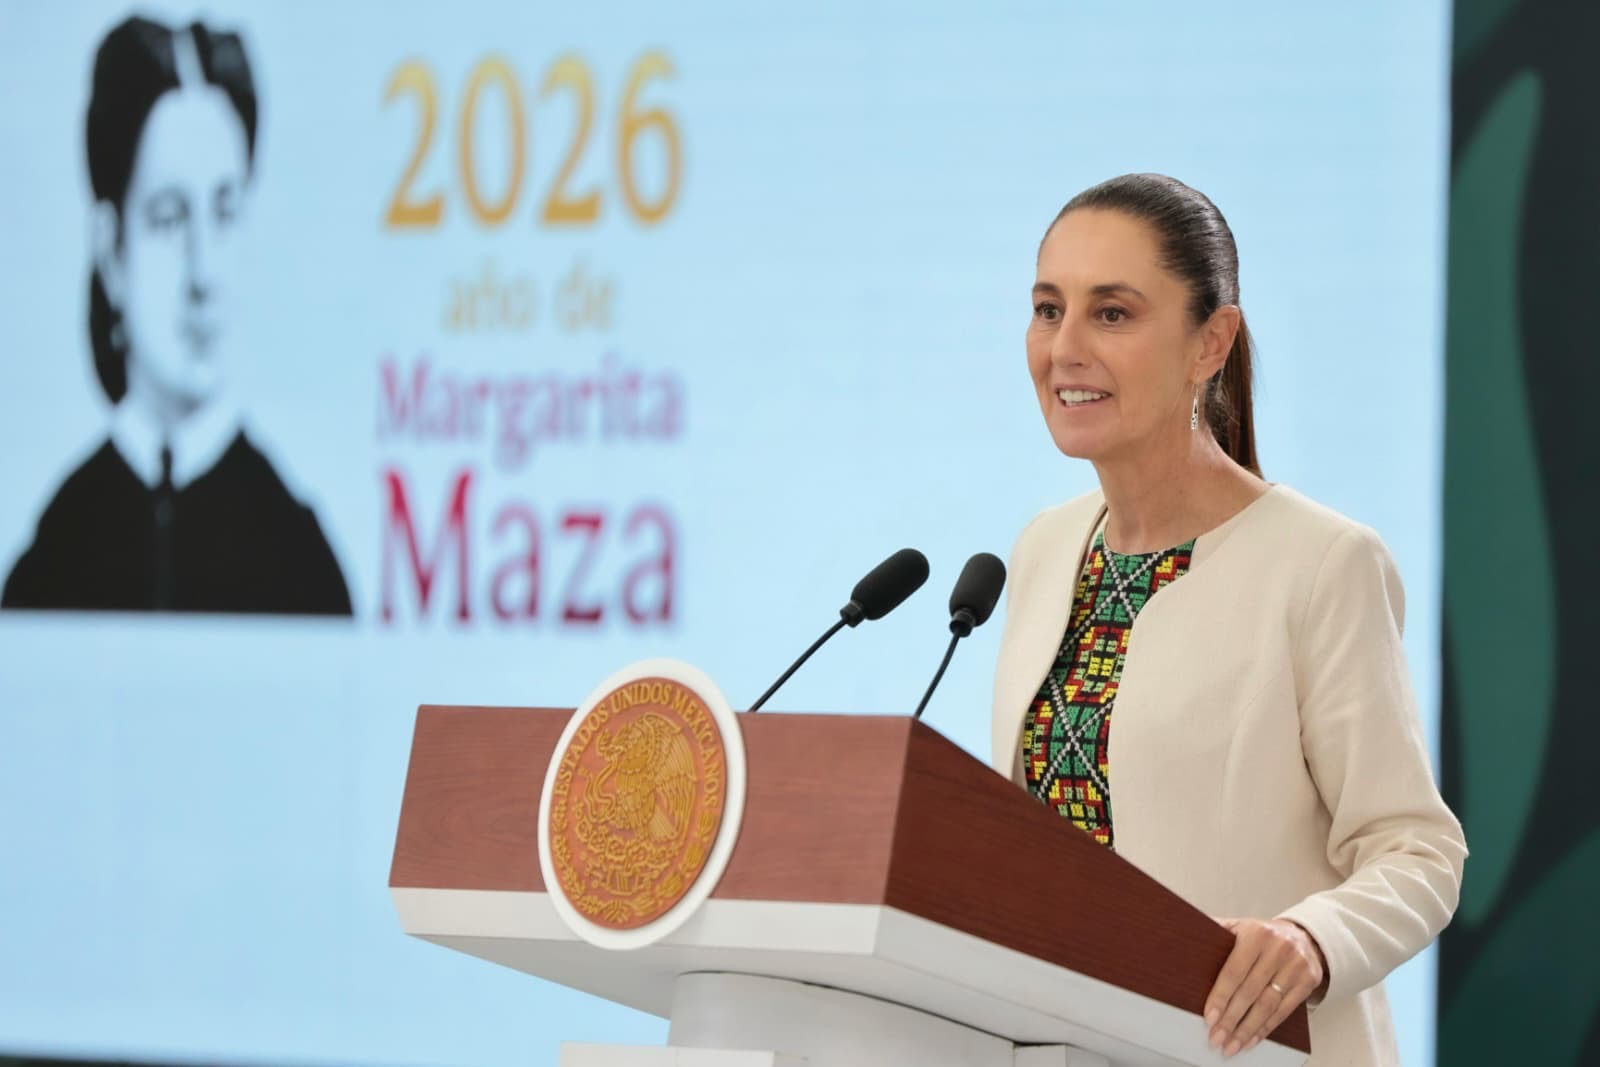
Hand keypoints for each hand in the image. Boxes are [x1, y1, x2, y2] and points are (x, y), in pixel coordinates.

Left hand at [1203, 917, 1325, 1057]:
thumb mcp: (1239, 926)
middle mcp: (1278, 949)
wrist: (1303, 936)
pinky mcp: (1308, 981)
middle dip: (1231, 1019)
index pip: (1234, 971)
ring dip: (1247, 1029)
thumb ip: (1216, 932)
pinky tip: (1252, 1039)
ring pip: (1268, 1005)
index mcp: (1256, 934)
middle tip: (1217, 1037)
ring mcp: (1296, 966)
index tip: (1209, 1017)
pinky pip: (1284, 1011)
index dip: (1221, 997)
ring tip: (1232, 1044)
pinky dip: (1266, 1028)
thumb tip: (1183, 936)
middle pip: (1250, 992)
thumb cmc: (1262, 936)